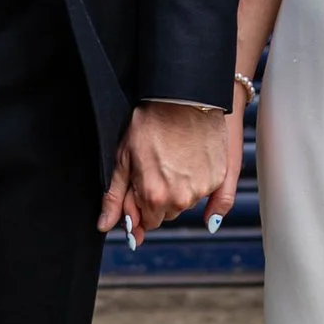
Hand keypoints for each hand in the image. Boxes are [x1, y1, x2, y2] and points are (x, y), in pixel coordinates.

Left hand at [99, 100, 235, 245]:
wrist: (185, 98)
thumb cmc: (152, 123)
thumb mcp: (124, 157)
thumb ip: (115, 197)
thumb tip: (105, 224)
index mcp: (153, 197)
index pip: (146, 222)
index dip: (141, 206)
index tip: (141, 188)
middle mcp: (180, 199)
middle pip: (166, 214)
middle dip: (159, 199)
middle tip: (157, 169)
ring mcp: (202, 189)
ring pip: (185, 203)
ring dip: (178, 191)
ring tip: (173, 160)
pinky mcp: (219, 178)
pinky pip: (205, 194)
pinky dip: (197, 183)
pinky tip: (190, 163)